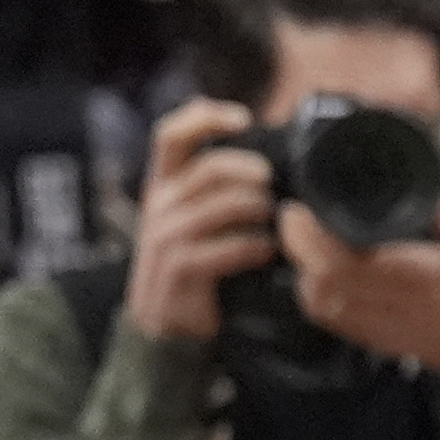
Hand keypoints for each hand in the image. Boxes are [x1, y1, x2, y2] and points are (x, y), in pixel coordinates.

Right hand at [126, 101, 277, 344]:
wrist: (164, 321)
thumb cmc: (195, 259)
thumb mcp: (200, 215)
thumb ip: (223, 187)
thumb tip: (279, 159)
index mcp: (164, 184)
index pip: (171, 135)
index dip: (205, 118)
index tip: (243, 118)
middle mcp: (160, 205)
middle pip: (210, 168)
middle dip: (251, 171)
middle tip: (273, 183)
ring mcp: (166, 238)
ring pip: (222, 206)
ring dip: (258, 210)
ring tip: (272, 221)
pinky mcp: (180, 270)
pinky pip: (226, 248)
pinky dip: (254, 247)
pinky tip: (264, 251)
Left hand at [281, 201, 439, 392]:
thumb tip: (419, 180)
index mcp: (409, 274)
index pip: (341, 260)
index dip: (310, 235)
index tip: (302, 208)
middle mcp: (382, 301)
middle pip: (318, 273)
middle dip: (297, 240)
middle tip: (294, 214)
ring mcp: (363, 320)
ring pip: (311, 290)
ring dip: (301, 260)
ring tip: (305, 234)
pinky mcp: (351, 330)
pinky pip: (315, 303)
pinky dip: (308, 281)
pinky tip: (315, 263)